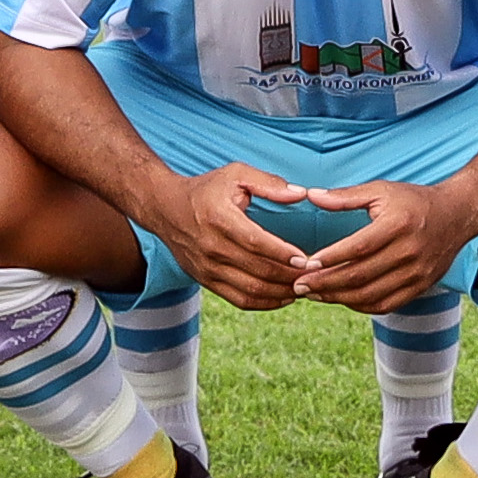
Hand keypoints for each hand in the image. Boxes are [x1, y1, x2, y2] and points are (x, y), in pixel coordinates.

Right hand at [144, 161, 315, 311]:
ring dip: (280, 293)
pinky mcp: (205, 281)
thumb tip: (300, 194)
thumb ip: (268, 183)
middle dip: (288, 276)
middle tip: (313, 275)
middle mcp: (211, 247)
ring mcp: (207, 268)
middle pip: (257, 271)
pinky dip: (264, 303)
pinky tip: (283, 297)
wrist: (165, 208)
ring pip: (250, 290)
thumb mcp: (235, 173)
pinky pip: (239, 300)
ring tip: (303, 287)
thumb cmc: (206, 189)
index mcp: (219, 218)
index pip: (256, 242)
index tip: (306, 259)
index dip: (282, 254)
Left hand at [282, 178, 471, 313]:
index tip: (305, 264)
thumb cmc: (413, 200)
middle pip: (361, 276)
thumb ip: (345, 196)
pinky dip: (361, 306)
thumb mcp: (381, 190)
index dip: (331, 258)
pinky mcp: (421, 287)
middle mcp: (410, 251)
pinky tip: (341, 299)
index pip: (359, 247)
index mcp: (398, 224)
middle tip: (300, 285)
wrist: (457, 215)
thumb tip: (311, 196)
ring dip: (338, 298)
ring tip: (314, 295)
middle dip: (326, 283)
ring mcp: (417, 273)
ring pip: (371, 295)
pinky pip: (386, 305)